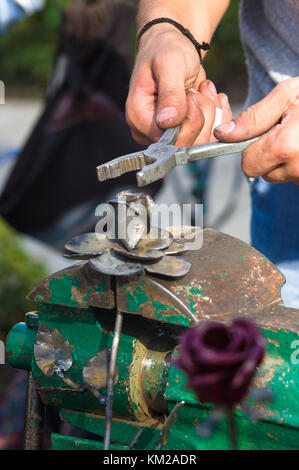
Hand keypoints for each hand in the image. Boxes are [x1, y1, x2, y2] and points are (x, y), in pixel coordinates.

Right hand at [126, 26, 231, 146]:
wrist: (172, 45)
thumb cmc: (166, 49)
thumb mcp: (169, 64)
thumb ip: (170, 93)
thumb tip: (168, 122)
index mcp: (138, 117)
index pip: (168, 138)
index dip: (189, 120)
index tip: (191, 93)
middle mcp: (149, 132)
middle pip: (186, 143)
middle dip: (203, 115)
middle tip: (199, 89)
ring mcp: (165, 135)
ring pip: (200, 142)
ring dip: (212, 113)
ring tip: (204, 89)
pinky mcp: (182, 134)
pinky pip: (208, 138)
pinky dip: (218, 117)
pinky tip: (212, 97)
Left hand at [214, 78, 298, 184]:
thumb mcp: (288, 96)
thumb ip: (254, 118)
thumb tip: (224, 134)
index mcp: (286, 147)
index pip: (248, 165)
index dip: (251, 149)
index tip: (264, 135)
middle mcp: (298, 168)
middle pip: (263, 174)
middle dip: (268, 155)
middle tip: (288, 132)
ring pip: (281, 176)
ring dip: (286, 160)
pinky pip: (296, 177)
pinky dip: (298, 164)